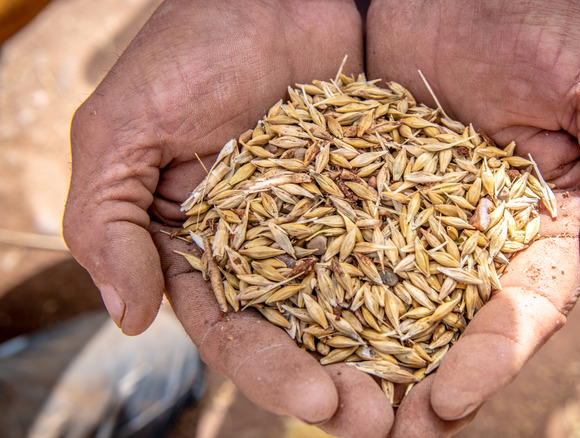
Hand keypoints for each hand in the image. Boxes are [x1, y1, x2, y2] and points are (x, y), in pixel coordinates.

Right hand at [62, 1, 393, 435]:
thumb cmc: (189, 49)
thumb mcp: (122, 128)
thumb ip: (107, 221)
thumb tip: (127, 318)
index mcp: (205, 250)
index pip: (234, 331)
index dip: (271, 372)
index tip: (318, 401)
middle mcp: (271, 250)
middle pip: (305, 335)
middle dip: (340, 382)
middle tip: (381, 422)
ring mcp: (330, 224)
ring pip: (361, 303)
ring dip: (392, 354)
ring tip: (430, 396)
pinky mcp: (381, 193)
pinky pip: (408, 244)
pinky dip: (429, 285)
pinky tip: (461, 321)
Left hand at [366, 0, 579, 434]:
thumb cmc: (543, 20)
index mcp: (547, 222)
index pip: (527, 306)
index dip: (494, 356)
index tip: (453, 400)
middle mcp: (483, 234)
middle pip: (458, 323)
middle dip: (428, 382)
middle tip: (389, 435)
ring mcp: (421, 218)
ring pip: (399, 300)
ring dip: (372, 357)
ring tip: (335, 408)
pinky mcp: (369, 193)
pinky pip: (347, 247)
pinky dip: (326, 292)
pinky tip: (298, 334)